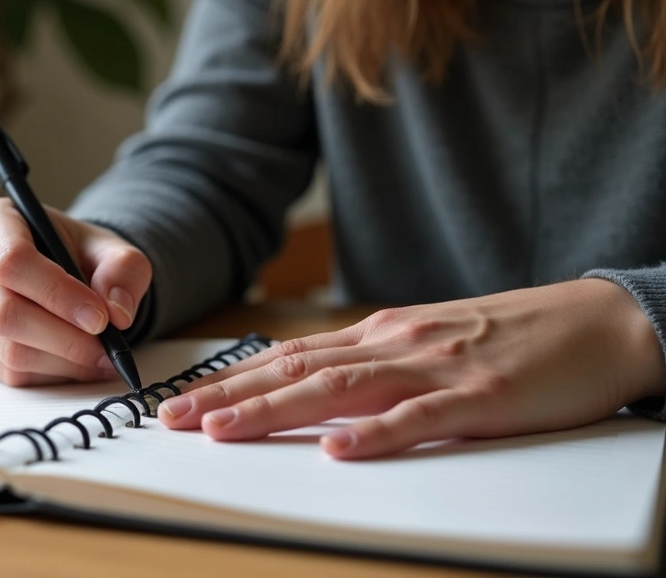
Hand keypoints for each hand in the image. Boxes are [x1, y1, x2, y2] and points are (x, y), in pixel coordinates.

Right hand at [0, 198, 151, 385]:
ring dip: (62, 362)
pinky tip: (78, 364)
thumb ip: (123, 271)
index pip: (12, 261)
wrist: (65, 270)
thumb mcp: (113, 249)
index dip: (57, 294)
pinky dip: (50, 375)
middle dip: (64, 338)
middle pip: (4, 312)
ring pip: (7, 350)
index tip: (99, 318)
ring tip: (101, 358)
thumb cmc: (81, 254)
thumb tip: (117, 312)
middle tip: (107, 348)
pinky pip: (8, 373)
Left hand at [159, 279, 665, 458]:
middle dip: (227, 395)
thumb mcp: (427, 342)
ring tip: (221, 431)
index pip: (287, 357)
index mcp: (380, 334)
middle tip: (171, 420)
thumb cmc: (512, 336)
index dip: (229, 380)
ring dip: (273, 410)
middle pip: (294, 370)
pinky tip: (338, 450)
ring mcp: (435, 367)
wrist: (601, 321)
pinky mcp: (481, 396)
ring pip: (339, 388)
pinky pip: (421, 417)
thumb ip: (371, 364)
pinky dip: (376, 433)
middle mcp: (394, 343)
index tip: (180, 402)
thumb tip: (309, 388)